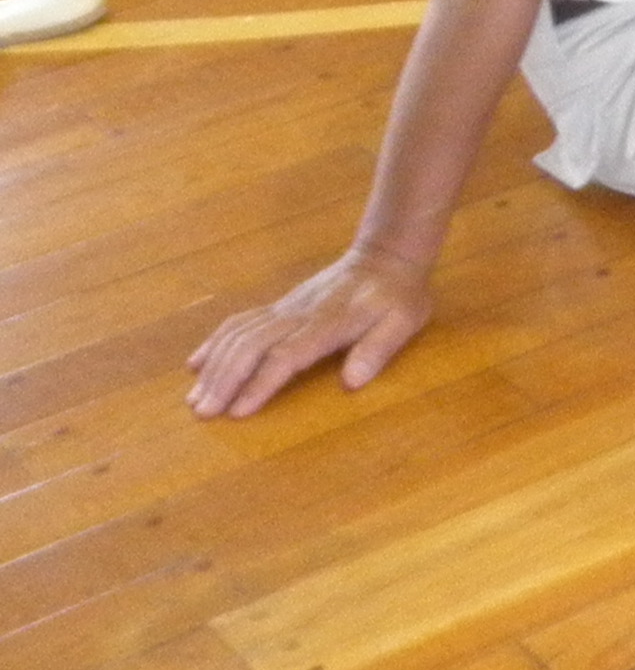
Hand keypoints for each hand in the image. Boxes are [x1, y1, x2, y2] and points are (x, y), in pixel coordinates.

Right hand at [188, 245, 433, 418]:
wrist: (385, 256)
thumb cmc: (397, 296)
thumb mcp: (404, 321)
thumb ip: (378, 349)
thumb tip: (353, 382)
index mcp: (328, 323)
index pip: (287, 355)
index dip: (261, 383)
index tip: (238, 411)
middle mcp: (298, 315)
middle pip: (251, 346)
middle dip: (224, 380)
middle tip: (203, 413)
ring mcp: (284, 309)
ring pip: (238, 334)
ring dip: (214, 366)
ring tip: (194, 399)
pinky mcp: (278, 306)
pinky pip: (239, 322)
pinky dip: (214, 342)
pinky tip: (196, 364)